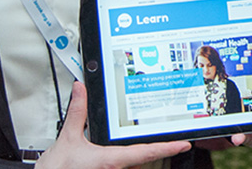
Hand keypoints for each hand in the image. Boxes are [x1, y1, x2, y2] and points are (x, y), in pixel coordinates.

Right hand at [36, 82, 189, 168]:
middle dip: (146, 150)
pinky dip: (120, 161)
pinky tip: (110, 155)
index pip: (146, 152)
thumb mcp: (67, 139)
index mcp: (110, 160)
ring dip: (130, 157)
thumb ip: (77, 113)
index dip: (168, 147)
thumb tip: (81, 90)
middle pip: (139, 159)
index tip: (184, 144)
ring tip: (119, 149)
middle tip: (163, 141)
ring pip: (129, 165)